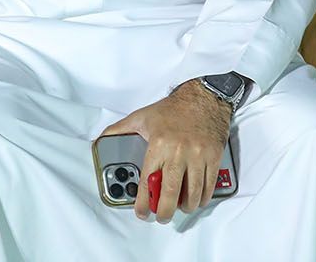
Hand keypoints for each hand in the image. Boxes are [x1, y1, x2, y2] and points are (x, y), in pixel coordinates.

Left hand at [100, 82, 231, 223]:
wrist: (203, 98)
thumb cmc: (172, 109)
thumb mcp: (141, 117)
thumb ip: (120, 130)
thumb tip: (101, 140)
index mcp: (158, 144)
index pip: (147, 181)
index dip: (143, 201)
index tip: (141, 212)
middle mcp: (178, 152)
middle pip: (171, 193)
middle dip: (164, 211)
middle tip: (161, 216)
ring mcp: (198, 156)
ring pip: (193, 194)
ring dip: (185, 206)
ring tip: (179, 207)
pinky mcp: (214, 158)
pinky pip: (209, 186)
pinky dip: (201, 198)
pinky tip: (195, 198)